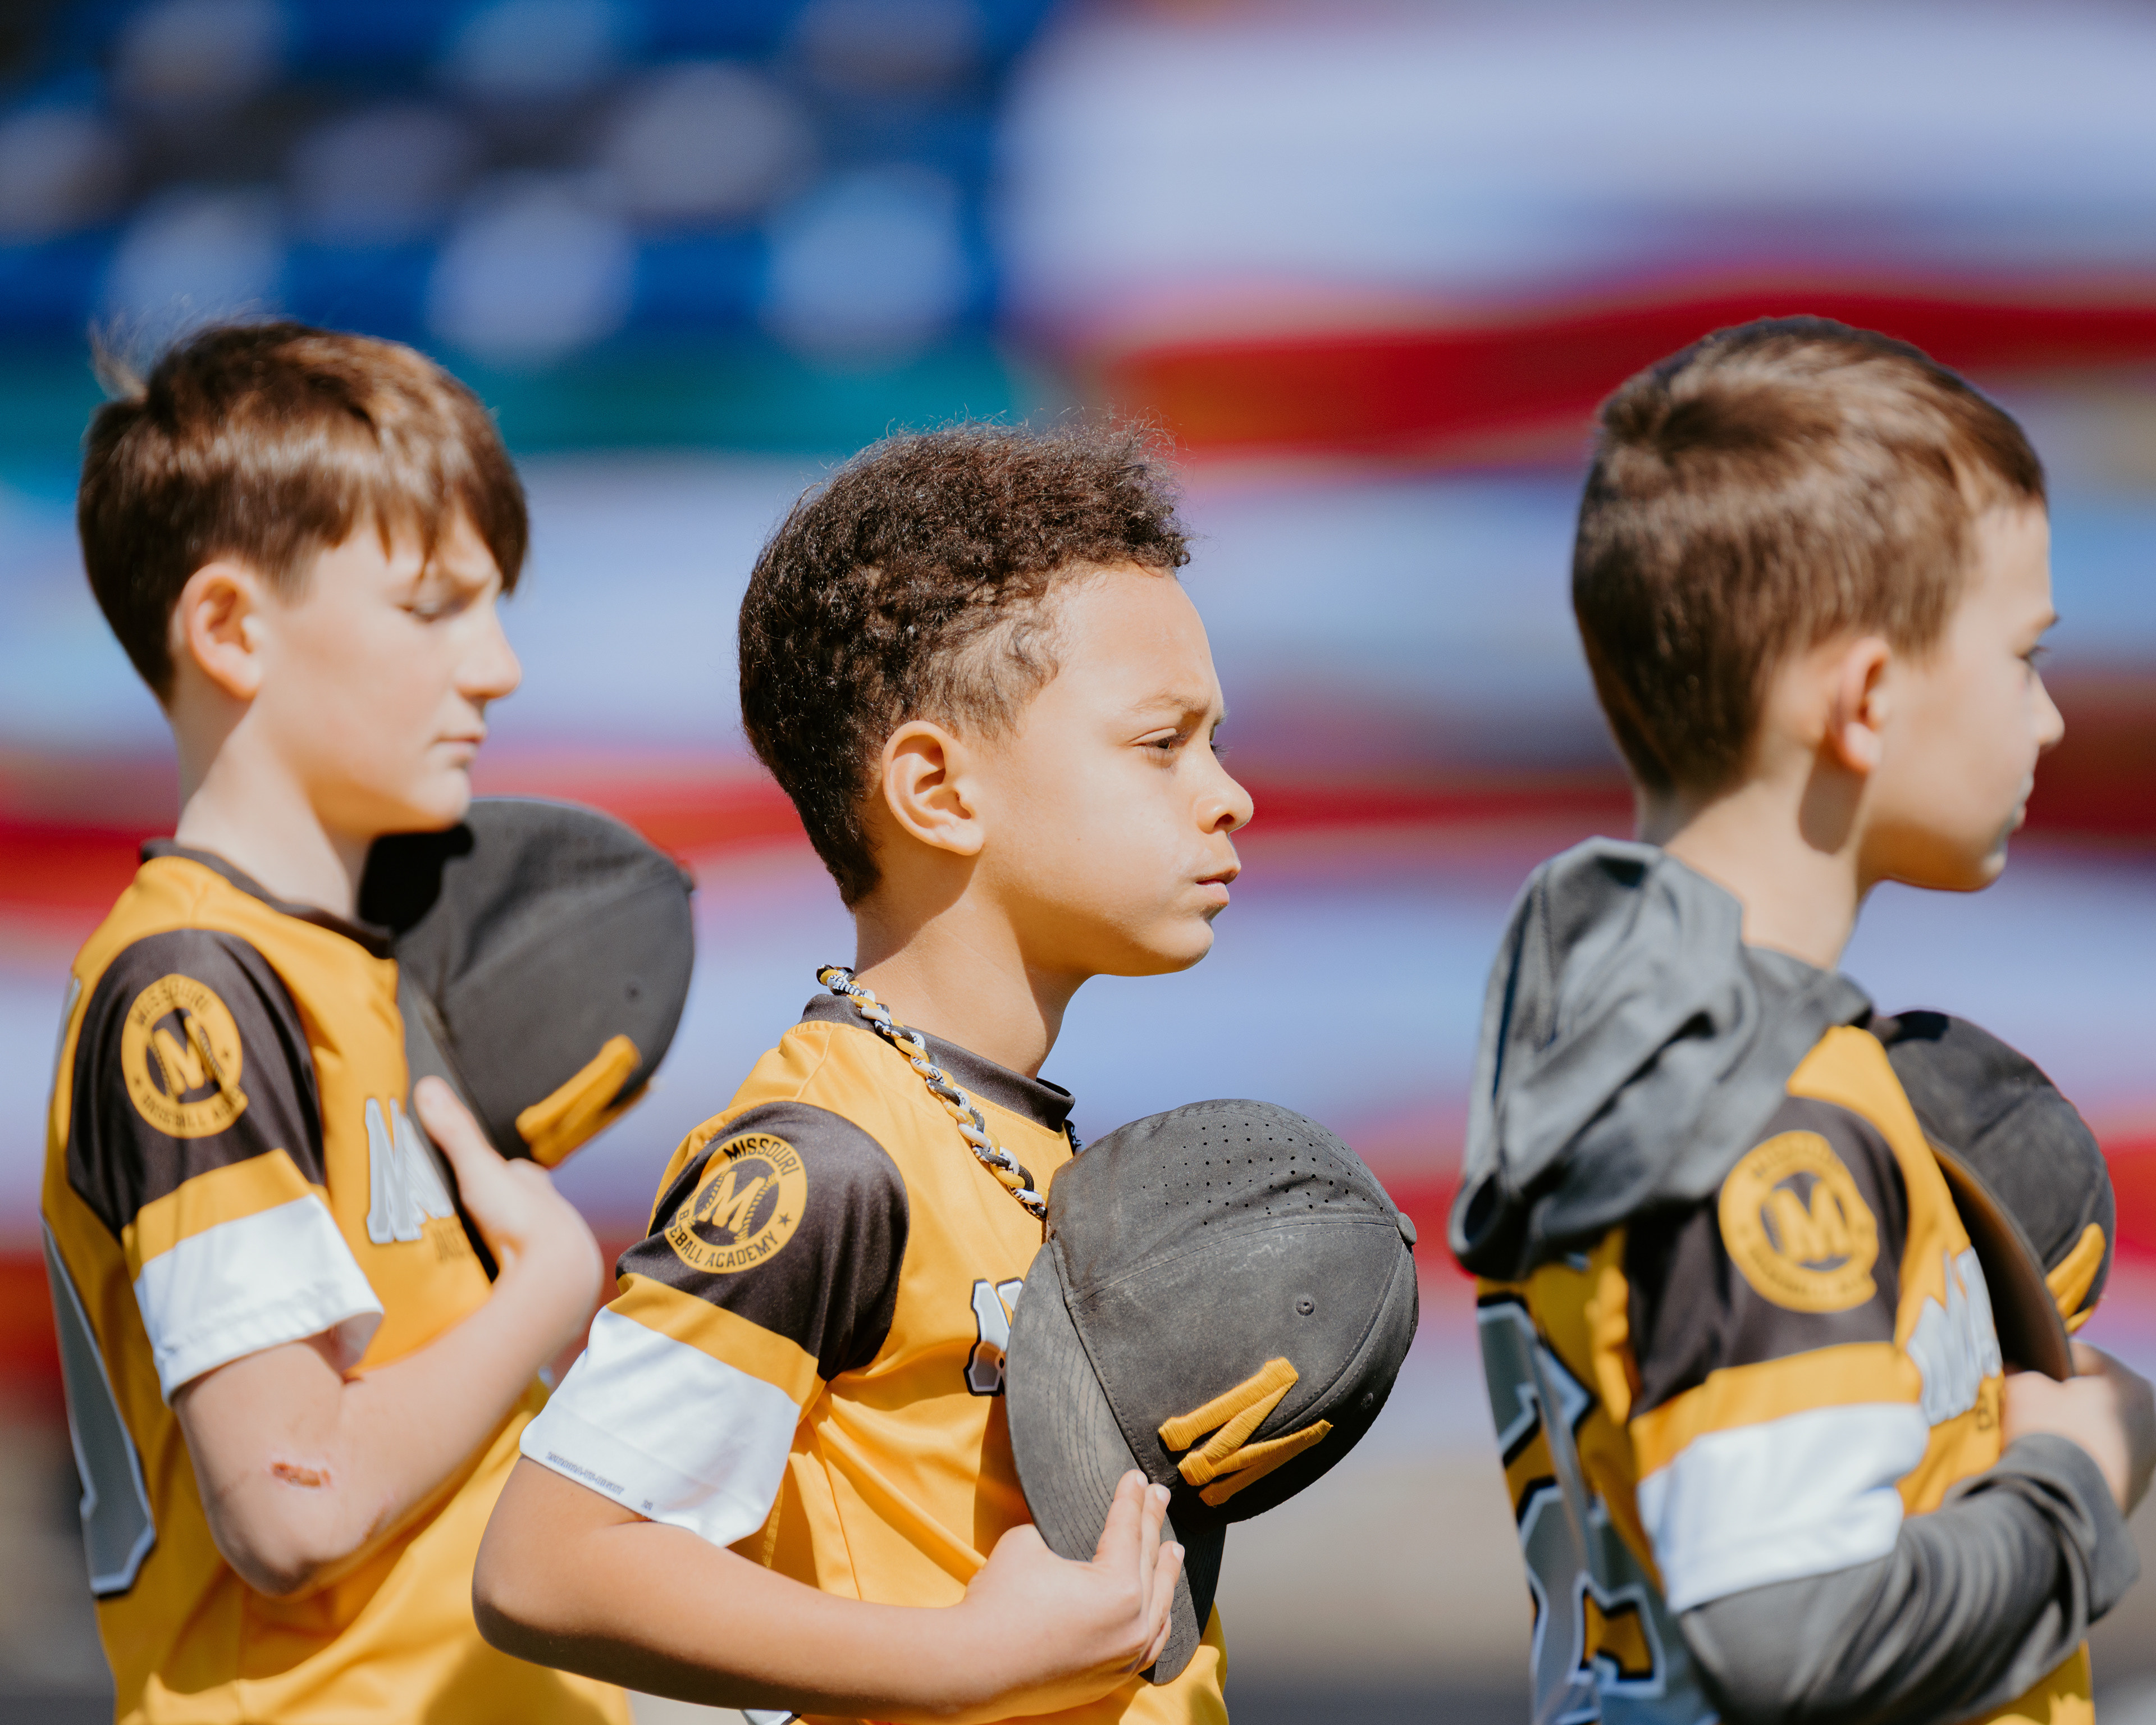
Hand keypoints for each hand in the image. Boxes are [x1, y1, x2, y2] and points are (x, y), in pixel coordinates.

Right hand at [415, 1077, 603, 1353]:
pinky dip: (501, 1276)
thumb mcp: (481, 1169)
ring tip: (465, 1257)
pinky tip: (483, 1284)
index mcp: (534, 1185)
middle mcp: (548, 1214)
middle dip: (495, 1213)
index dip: (493, 1173)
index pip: (514, 1173)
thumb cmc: (523, 1217)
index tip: (471, 1177)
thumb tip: (428, 1087)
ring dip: (498, 1248)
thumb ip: (455, 1132)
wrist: (555, 1275)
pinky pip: (518, 1275)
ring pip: (520, 1243)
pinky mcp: (542, 1284)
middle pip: (517, 1209)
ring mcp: (548, 1251)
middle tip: (462, 1222)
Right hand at [950, 1471, 1183, 1713]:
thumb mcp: (1027, 1542)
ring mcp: (1126, 1657)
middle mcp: (1133, 1625)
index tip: (1137, 1477)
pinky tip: (1160, 1607)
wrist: (974, 1668)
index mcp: (1119, 1588)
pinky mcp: (1112, 1678)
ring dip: (1165, 1573)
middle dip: (1153, 1523)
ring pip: (1159, 1606)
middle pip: (1149, 1562)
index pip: (1128, 1530)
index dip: (1130, 1498)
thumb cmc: (1000, 1602)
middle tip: (1159, 1496)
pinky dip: (1157, 1620)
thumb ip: (1057, 1534)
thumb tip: (1066, 1534)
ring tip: (1174, 1549)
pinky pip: (1149, 1644)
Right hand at [2003, 1341, 2155, 1513]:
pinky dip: (2076, 1458)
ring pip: (2096, 1429)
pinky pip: (2097, 1460)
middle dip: (2061, 1397)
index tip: (2022, 1367)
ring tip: (2038, 1437)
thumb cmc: (2049, 1435)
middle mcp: (2150, 1421)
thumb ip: (2022, 1371)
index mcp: (2131, 1385)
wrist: (2060, 1502)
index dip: (2043, 1356)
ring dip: (2070, 1429)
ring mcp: (2144, 1459)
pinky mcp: (2132, 1489)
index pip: (2081, 1354)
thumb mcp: (2023, 1386)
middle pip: (2093, 1395)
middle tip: (2028, 1403)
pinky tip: (2051, 1463)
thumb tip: (2015, 1371)